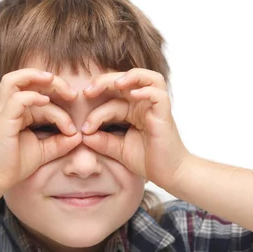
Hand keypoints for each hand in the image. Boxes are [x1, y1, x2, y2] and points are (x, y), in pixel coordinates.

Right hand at [0, 68, 81, 192]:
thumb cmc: (14, 165)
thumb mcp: (43, 151)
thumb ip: (60, 142)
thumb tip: (79, 136)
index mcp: (16, 111)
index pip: (38, 92)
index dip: (59, 100)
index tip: (73, 122)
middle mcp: (7, 107)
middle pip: (25, 79)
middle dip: (51, 80)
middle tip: (72, 93)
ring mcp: (2, 111)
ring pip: (14, 80)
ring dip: (35, 77)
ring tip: (54, 82)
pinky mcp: (2, 120)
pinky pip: (16, 99)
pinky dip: (32, 97)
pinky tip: (47, 102)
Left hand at [81, 68, 190, 190]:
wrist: (169, 175)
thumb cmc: (148, 160)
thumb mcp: (118, 149)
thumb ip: (102, 141)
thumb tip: (83, 136)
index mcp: (132, 110)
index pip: (111, 98)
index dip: (94, 108)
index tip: (83, 128)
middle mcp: (143, 104)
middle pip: (125, 80)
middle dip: (104, 81)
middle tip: (87, 92)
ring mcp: (155, 107)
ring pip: (146, 78)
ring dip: (130, 76)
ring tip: (115, 84)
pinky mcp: (165, 113)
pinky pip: (158, 94)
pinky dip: (146, 90)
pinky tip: (133, 94)